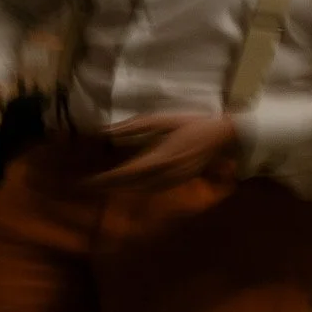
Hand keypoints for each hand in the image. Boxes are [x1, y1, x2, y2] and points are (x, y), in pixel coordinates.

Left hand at [91, 113, 239, 189]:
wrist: (223, 136)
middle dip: (111, 186)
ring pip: (142, 190)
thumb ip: (133, 127)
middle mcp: (165, 173)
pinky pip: (154, 189)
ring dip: (123, 189)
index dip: (107, 179)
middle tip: (90, 186)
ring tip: (105, 186)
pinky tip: (130, 187)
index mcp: (159, 158)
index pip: (127, 173)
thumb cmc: (191, 124)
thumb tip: (106, 131)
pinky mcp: (180, 181)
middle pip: (132, 185)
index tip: (89, 181)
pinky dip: (139, 189)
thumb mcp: (161, 121)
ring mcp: (174, 180)